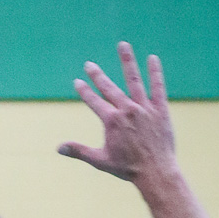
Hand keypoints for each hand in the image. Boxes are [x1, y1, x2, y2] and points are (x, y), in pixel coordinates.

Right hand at [58, 44, 174, 182]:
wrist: (155, 172)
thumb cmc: (127, 169)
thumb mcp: (100, 160)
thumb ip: (79, 151)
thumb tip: (58, 148)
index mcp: (112, 121)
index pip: (94, 101)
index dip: (85, 91)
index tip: (78, 82)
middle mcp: (127, 110)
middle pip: (109, 88)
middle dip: (98, 75)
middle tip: (89, 64)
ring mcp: (144, 108)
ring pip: (134, 80)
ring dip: (127, 62)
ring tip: (122, 45)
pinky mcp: (160, 110)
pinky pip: (157, 87)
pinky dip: (155, 73)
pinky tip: (152, 59)